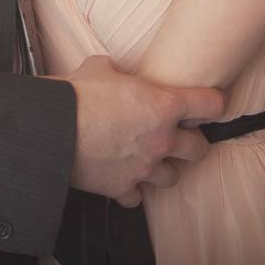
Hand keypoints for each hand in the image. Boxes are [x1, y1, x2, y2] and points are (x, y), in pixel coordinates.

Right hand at [64, 55, 223, 207]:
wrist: (52, 128)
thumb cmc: (76, 95)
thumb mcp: (100, 67)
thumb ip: (117, 72)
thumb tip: (114, 72)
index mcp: (163, 106)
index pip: (210, 105)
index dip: (212, 103)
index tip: (209, 104)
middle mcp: (161, 140)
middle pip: (199, 149)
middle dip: (192, 143)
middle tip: (178, 136)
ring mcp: (144, 167)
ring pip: (172, 177)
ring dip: (163, 168)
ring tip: (149, 159)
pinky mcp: (122, 187)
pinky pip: (137, 197)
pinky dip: (132, 189)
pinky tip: (122, 177)